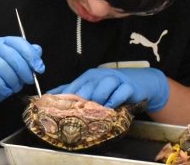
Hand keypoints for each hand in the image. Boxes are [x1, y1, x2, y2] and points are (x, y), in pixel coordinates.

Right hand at [0, 37, 43, 117]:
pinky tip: (6, 91)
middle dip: (24, 71)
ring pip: (3, 68)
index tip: (40, 69)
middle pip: (13, 55)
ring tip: (15, 88)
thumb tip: (37, 49)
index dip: (31, 56)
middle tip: (28, 82)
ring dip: (14, 81)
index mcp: (3, 42)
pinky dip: (3, 87)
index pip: (19, 43)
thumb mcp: (15, 70)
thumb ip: (26, 59)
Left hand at [49, 67, 168, 110]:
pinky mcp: (129, 86)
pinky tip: (111, 108)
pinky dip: (115, 100)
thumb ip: (72, 90)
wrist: (140, 82)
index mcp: (89, 76)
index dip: (67, 98)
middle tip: (76, 113)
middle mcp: (101, 75)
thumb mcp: (92, 87)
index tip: (59, 110)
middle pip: (88, 86)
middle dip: (81, 99)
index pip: (75, 85)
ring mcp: (116, 79)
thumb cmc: (112, 87)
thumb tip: (49, 95)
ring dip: (99, 98)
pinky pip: (121, 92)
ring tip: (95, 111)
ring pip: (105, 86)